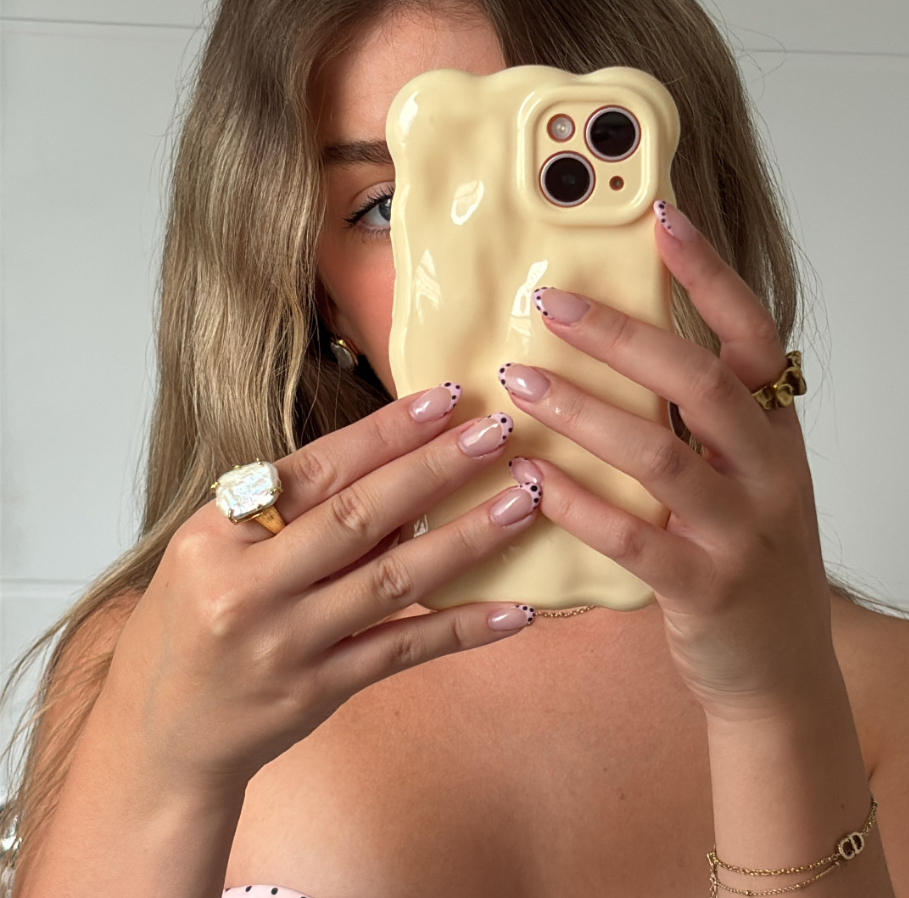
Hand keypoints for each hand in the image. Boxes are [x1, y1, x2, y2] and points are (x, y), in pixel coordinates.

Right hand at [103, 388, 538, 789]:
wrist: (160, 736)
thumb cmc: (189, 624)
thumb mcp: (213, 552)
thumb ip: (290, 514)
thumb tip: (395, 474)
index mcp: (217, 535)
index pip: (315, 470)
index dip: (385, 433)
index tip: (444, 399)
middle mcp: (251, 587)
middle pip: (360, 516)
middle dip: (436, 469)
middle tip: (497, 433)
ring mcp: (287, 644)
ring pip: (393, 580)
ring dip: (467, 539)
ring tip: (522, 501)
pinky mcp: (318, 692)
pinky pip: (402, 651)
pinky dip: (461, 628)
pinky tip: (515, 610)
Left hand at [500, 201, 835, 722]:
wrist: (782, 673)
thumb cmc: (748, 561)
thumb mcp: (744, 481)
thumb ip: (700, 422)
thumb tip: (622, 349)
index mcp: (775, 435)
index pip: (752, 337)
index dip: (710, 275)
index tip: (660, 218)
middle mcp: (770, 474)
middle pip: (700, 383)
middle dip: (624, 336)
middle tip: (553, 304)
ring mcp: (743, 534)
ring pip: (660, 455)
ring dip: (582, 412)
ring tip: (518, 380)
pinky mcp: (707, 591)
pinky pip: (636, 539)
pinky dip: (579, 504)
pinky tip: (529, 480)